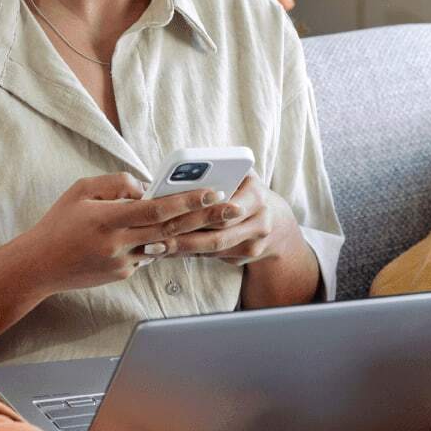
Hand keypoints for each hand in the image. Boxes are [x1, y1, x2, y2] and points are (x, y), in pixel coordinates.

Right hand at [13, 172, 235, 294]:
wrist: (40, 265)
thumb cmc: (59, 222)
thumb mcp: (81, 190)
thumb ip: (116, 184)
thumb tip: (146, 186)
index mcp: (109, 219)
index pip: (157, 209)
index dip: (187, 201)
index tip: (212, 191)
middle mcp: (119, 244)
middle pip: (171, 230)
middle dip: (203, 217)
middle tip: (230, 207)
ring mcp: (123, 263)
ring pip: (163, 245)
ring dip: (189, 233)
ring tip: (215, 219)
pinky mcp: (123, 275)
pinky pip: (148, 255)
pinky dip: (160, 243)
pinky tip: (175, 233)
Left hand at [155, 171, 298, 267]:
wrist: (276, 222)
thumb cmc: (246, 191)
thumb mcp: (240, 176)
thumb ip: (219, 173)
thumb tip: (181, 177)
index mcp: (257, 196)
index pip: (225, 208)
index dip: (199, 213)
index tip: (172, 214)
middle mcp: (261, 222)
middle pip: (217, 234)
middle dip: (183, 236)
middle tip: (153, 239)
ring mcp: (255, 244)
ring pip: (212, 249)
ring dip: (181, 249)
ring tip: (153, 248)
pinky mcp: (244, 257)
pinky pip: (212, 256)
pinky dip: (188, 254)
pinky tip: (166, 252)